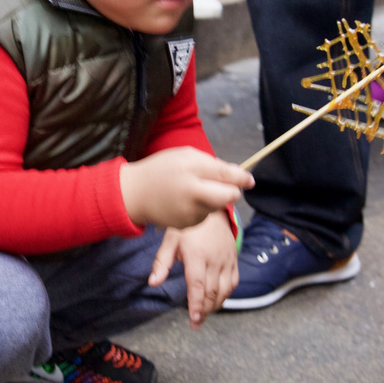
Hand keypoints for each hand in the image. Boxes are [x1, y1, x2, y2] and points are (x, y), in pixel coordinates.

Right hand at [120, 146, 252, 229]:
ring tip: (193, 189)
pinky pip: (204, 215)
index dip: (242, 178)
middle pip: (228, 197)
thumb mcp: (187, 156)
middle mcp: (193, 196)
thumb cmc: (163, 169)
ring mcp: (190, 214)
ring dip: (213, 198)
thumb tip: (242, 177)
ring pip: (216, 206)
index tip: (249, 179)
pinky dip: (201, 207)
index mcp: (193, 174)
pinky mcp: (187, 226)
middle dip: (230, 190)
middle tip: (221, 183)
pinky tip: (185, 201)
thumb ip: (215, 165)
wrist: (134, 194)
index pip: (228, 178)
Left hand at [149, 212, 238, 328]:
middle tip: (196, 323)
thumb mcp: (170, 239)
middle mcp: (214, 259)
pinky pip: (234, 282)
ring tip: (205, 314)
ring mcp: (226, 259)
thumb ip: (162, 262)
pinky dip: (226, 294)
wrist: (211, 208)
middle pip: (212, 292)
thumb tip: (153, 282)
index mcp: (197, 255)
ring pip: (225, 290)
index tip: (193, 320)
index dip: (196, 305)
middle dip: (205, 311)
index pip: (198, 286)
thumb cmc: (188, 225)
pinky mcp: (234, 259)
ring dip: (216, 305)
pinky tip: (217, 300)